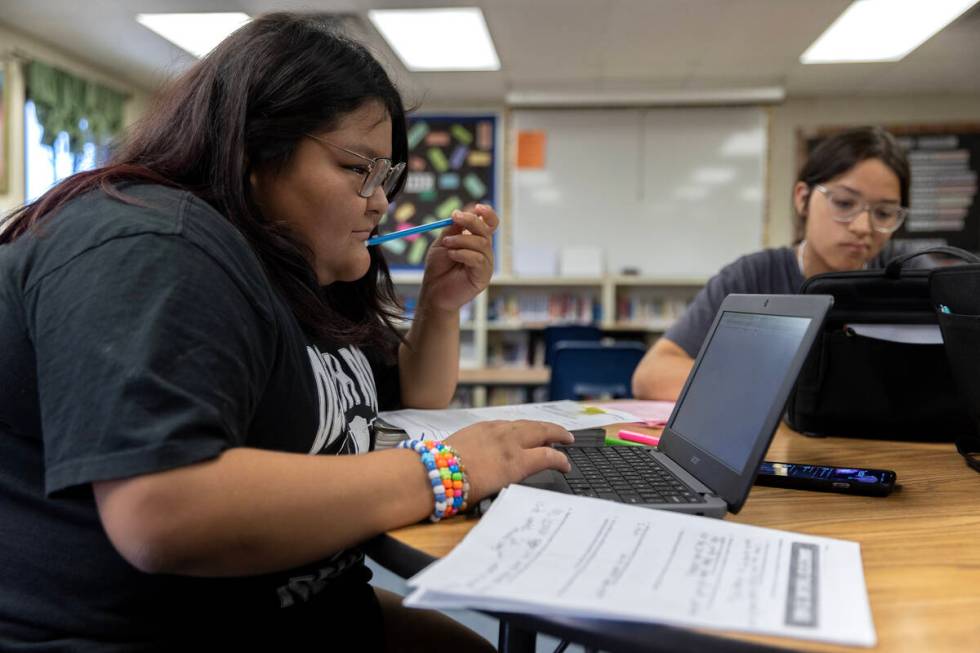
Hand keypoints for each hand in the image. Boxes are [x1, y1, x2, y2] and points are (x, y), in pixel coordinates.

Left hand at [418, 204, 497, 312]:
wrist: (433, 292)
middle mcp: (484, 251)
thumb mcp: (443, 242)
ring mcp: (485, 264)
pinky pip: (478, 259)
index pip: (490, 224)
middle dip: (471, 221)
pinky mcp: (483, 276)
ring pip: (482, 243)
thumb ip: (454, 228)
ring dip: (462, 240)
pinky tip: (452, 255)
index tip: (476, 207)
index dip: (487, 214)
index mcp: (476, 241)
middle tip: (454, 217)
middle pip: (486, 230)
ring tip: (447, 244)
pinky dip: (463, 253)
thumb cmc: (438, 268)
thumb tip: (463, 211)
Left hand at [444, 420, 573, 503]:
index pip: (548, 457)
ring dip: (539, 426)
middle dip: (558, 433)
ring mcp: (495, 431)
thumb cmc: (462, 491)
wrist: (433, 474)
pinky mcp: (481, 426)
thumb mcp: (496, 490)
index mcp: (516, 462)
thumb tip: (521, 471)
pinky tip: (518, 429)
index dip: (561, 461)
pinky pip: (506, 422)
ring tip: (547, 430)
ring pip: (524, 423)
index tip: (566, 466)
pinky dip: (518, 425)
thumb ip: (513, 477)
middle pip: (541, 431)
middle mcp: (509, 442)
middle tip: (568, 437)